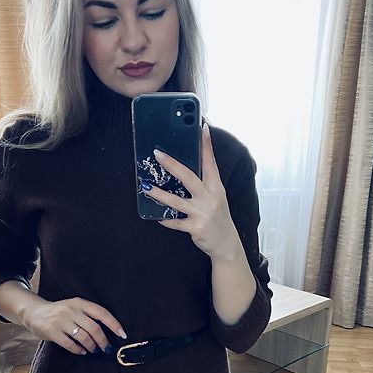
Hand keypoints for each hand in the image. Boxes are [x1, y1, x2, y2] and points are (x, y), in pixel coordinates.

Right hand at [23, 296, 126, 354]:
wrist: (34, 312)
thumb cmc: (59, 311)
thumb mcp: (74, 307)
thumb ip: (88, 315)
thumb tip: (109, 331)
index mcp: (79, 302)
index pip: (102, 313)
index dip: (114, 324)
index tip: (122, 334)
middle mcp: (71, 310)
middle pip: (94, 328)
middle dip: (103, 341)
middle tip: (106, 348)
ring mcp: (61, 321)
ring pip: (83, 337)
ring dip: (92, 346)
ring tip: (93, 350)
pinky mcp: (52, 332)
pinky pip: (70, 344)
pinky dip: (79, 350)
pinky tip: (82, 351)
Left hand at [145, 124, 238, 258]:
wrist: (226, 243)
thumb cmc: (218, 217)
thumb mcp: (216, 197)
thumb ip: (204, 184)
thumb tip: (185, 169)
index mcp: (216, 187)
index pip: (211, 162)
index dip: (206, 145)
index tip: (202, 128)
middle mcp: (210, 198)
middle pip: (189, 177)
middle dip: (172, 164)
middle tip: (158, 155)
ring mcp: (202, 213)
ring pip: (177, 201)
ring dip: (160, 194)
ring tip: (147, 187)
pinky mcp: (195, 227)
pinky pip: (175, 222)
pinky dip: (166, 219)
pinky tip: (157, 216)